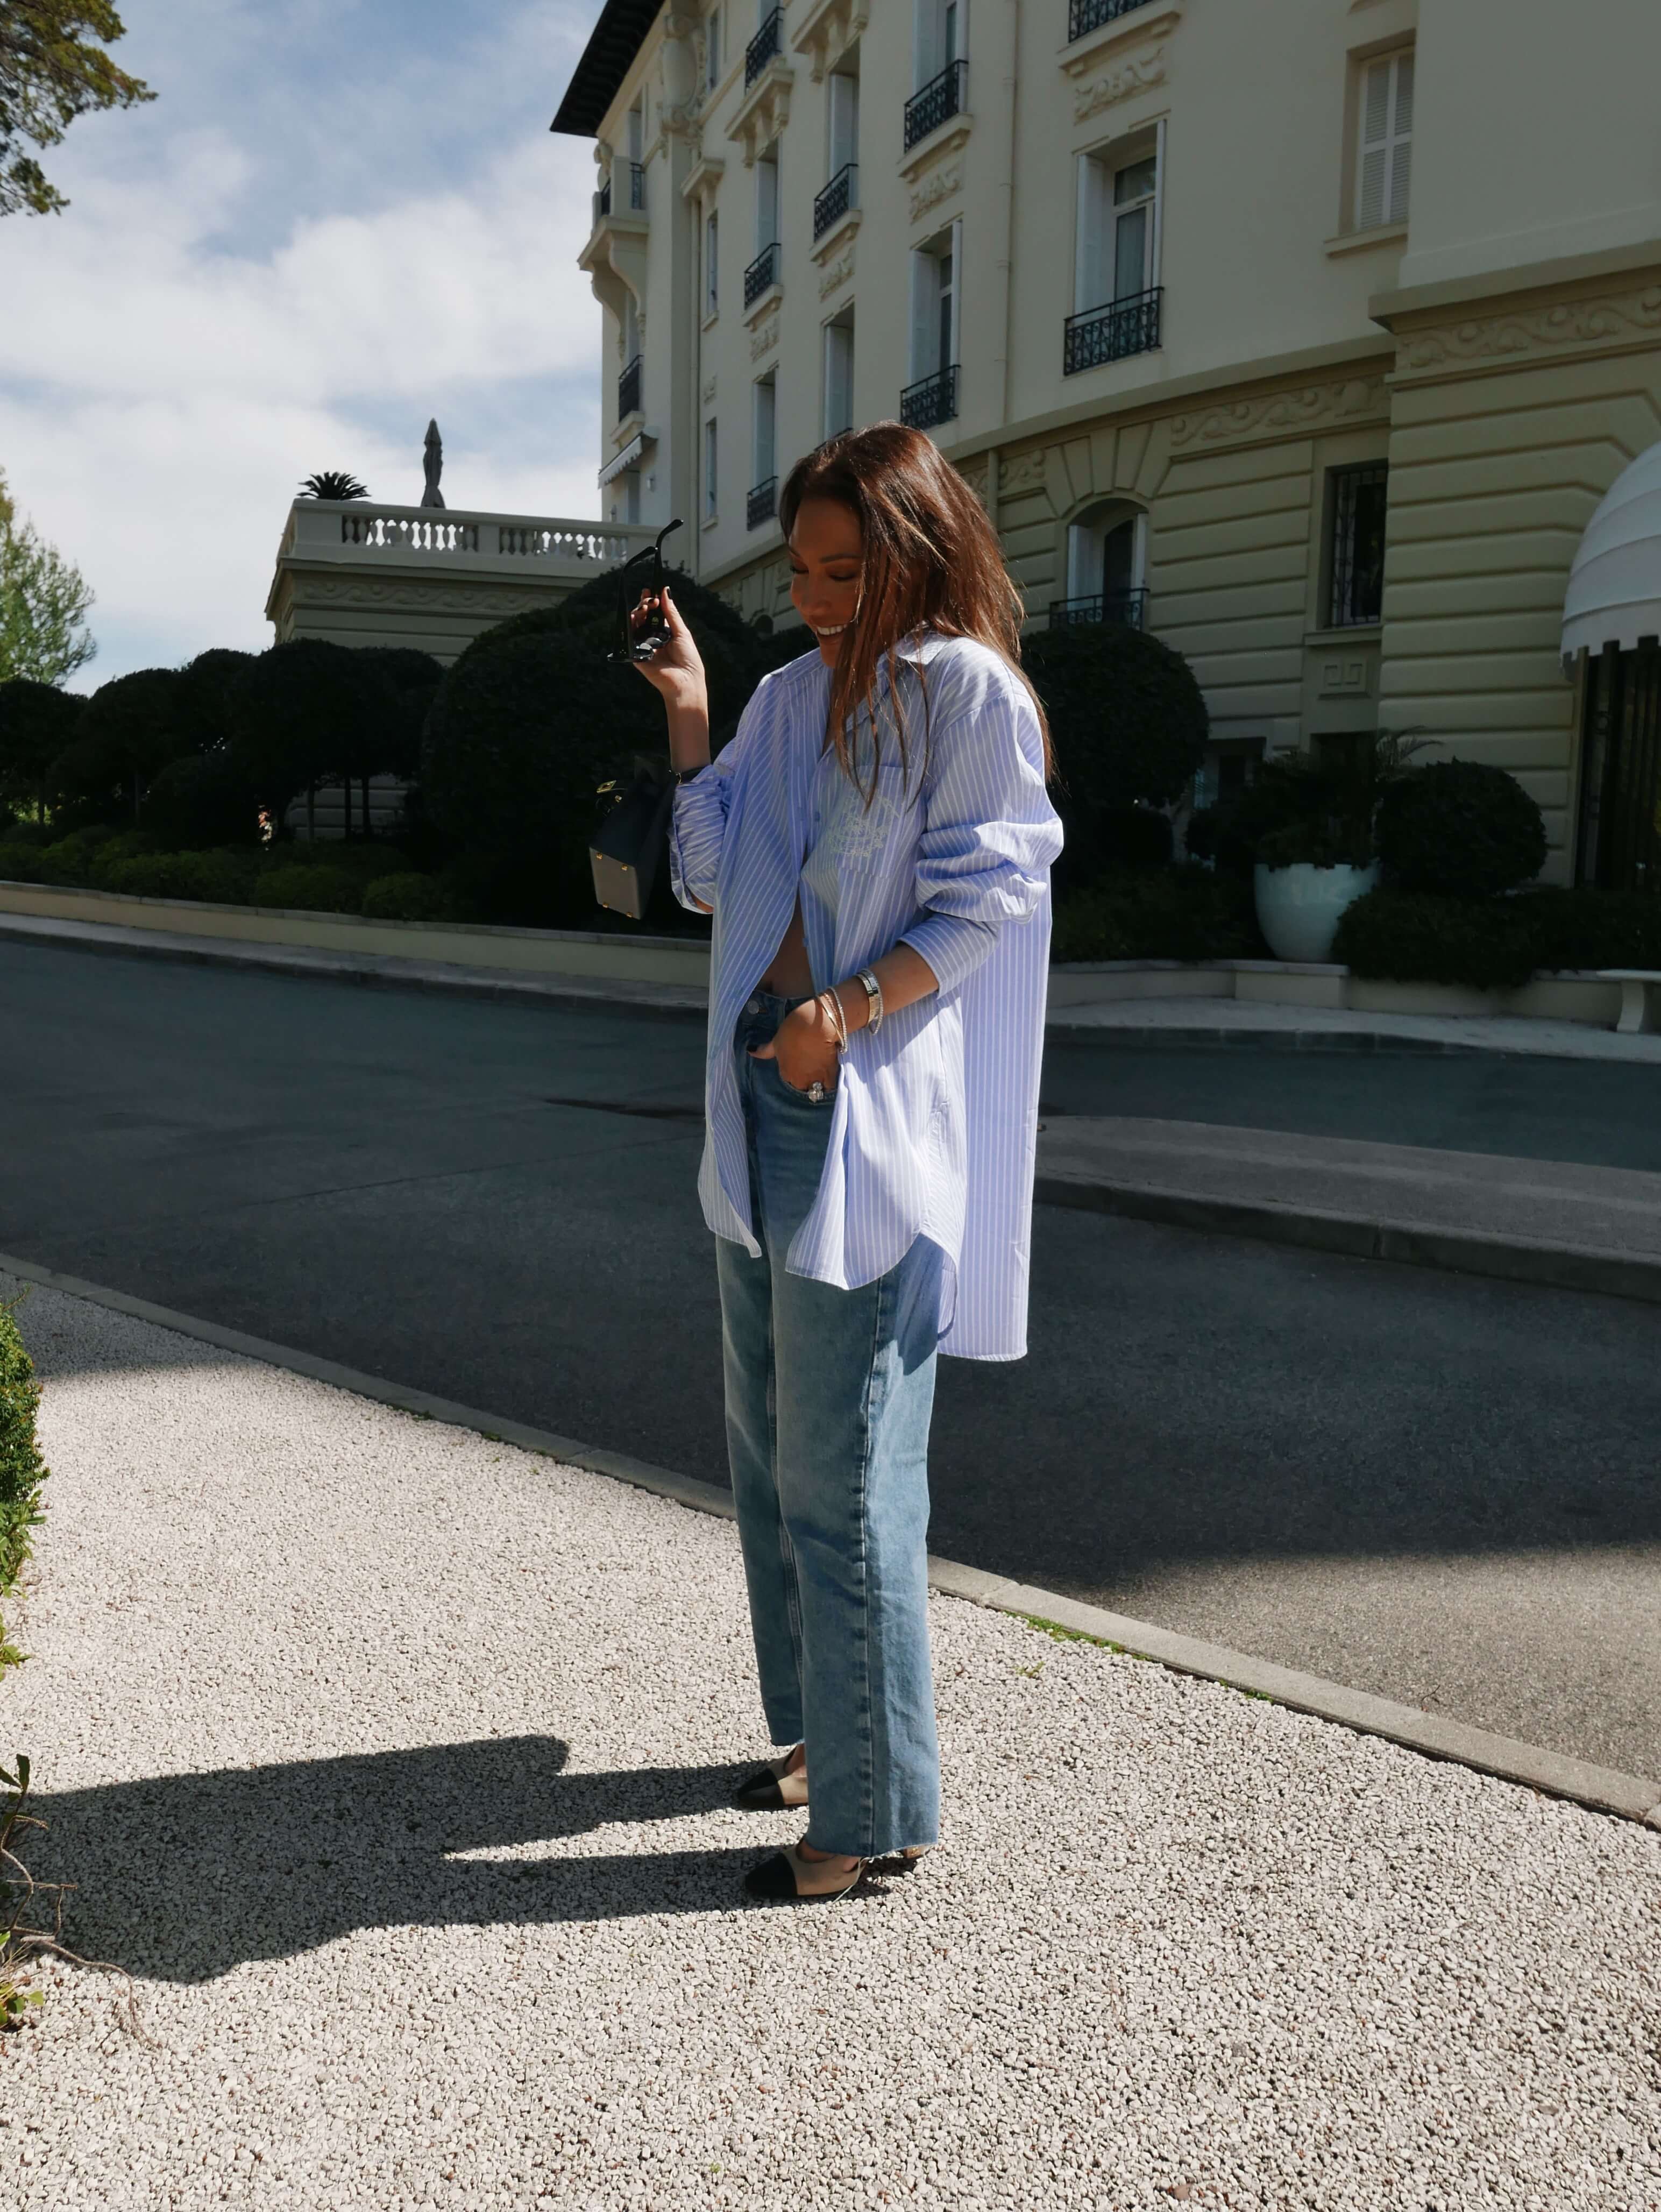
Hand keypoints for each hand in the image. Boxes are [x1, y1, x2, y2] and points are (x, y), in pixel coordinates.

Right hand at [628, 584, 706, 712]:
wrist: (686, 681)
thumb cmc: (688, 659)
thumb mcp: (681, 631)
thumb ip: (671, 612)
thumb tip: (665, 590)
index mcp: (664, 633)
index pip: (654, 614)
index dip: (651, 601)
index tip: (650, 590)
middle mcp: (653, 639)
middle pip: (643, 617)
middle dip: (644, 605)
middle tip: (649, 600)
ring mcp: (644, 647)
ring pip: (634, 626)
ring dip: (637, 613)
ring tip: (644, 608)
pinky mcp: (637, 656)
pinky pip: (629, 640)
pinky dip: (629, 628)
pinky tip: (634, 618)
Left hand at [749, 999, 839, 1094]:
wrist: (816, 1024)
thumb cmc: (793, 1030)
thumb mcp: (776, 1040)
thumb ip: (764, 1050)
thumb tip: (750, 1051)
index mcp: (785, 1073)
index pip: (789, 1079)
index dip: (794, 1071)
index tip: (799, 1062)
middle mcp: (799, 1081)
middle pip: (802, 1086)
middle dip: (806, 1080)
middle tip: (811, 1065)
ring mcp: (815, 1080)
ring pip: (816, 1089)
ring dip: (818, 1083)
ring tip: (821, 1070)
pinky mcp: (830, 1076)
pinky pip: (830, 1087)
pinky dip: (830, 1083)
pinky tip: (830, 1074)